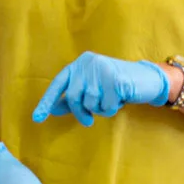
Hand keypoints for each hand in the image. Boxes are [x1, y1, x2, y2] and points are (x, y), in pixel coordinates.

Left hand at [33, 52, 169, 127]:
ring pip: (90, 102)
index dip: (47, 101)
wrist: (146, 79)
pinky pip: (106, 105)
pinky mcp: (115, 78)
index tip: (37, 118)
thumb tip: (52, 109)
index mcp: (79, 64)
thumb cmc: (115, 87)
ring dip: (100, 109)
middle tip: (88, 121)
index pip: (58, 84)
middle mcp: (88, 63)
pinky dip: (112, 108)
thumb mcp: (92, 90)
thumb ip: (73, 98)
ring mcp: (101, 69)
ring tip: (110, 101)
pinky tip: (120, 99)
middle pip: (74, 97)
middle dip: (81, 112)